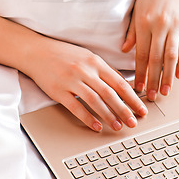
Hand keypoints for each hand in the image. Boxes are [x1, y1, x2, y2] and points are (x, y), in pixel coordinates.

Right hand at [25, 38, 147, 131]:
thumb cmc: (64, 54)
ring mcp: (72, 81)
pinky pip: (76, 107)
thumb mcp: (88, 56)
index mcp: (95, 62)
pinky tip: (96, 126)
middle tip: (134, 121)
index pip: (119, 81)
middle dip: (124, 109)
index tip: (141, 107)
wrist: (38, 52)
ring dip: (109, 115)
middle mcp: (85, 71)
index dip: (132, 97)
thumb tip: (123, 83)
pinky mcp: (59, 91)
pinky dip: (87, 118)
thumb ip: (104, 70)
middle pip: (110, 93)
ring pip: (95, 101)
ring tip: (118, 126)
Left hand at [121, 0, 178, 100]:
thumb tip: (125, 49)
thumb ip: (132, 30)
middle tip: (151, 96)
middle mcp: (160, 25)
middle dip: (153, 79)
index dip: (139, 72)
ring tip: (166, 91)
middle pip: (156, 58)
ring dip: (168, 76)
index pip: (140, 53)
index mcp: (144, 22)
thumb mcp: (136, 8)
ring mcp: (176, 25)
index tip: (137, 87)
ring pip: (171, 56)